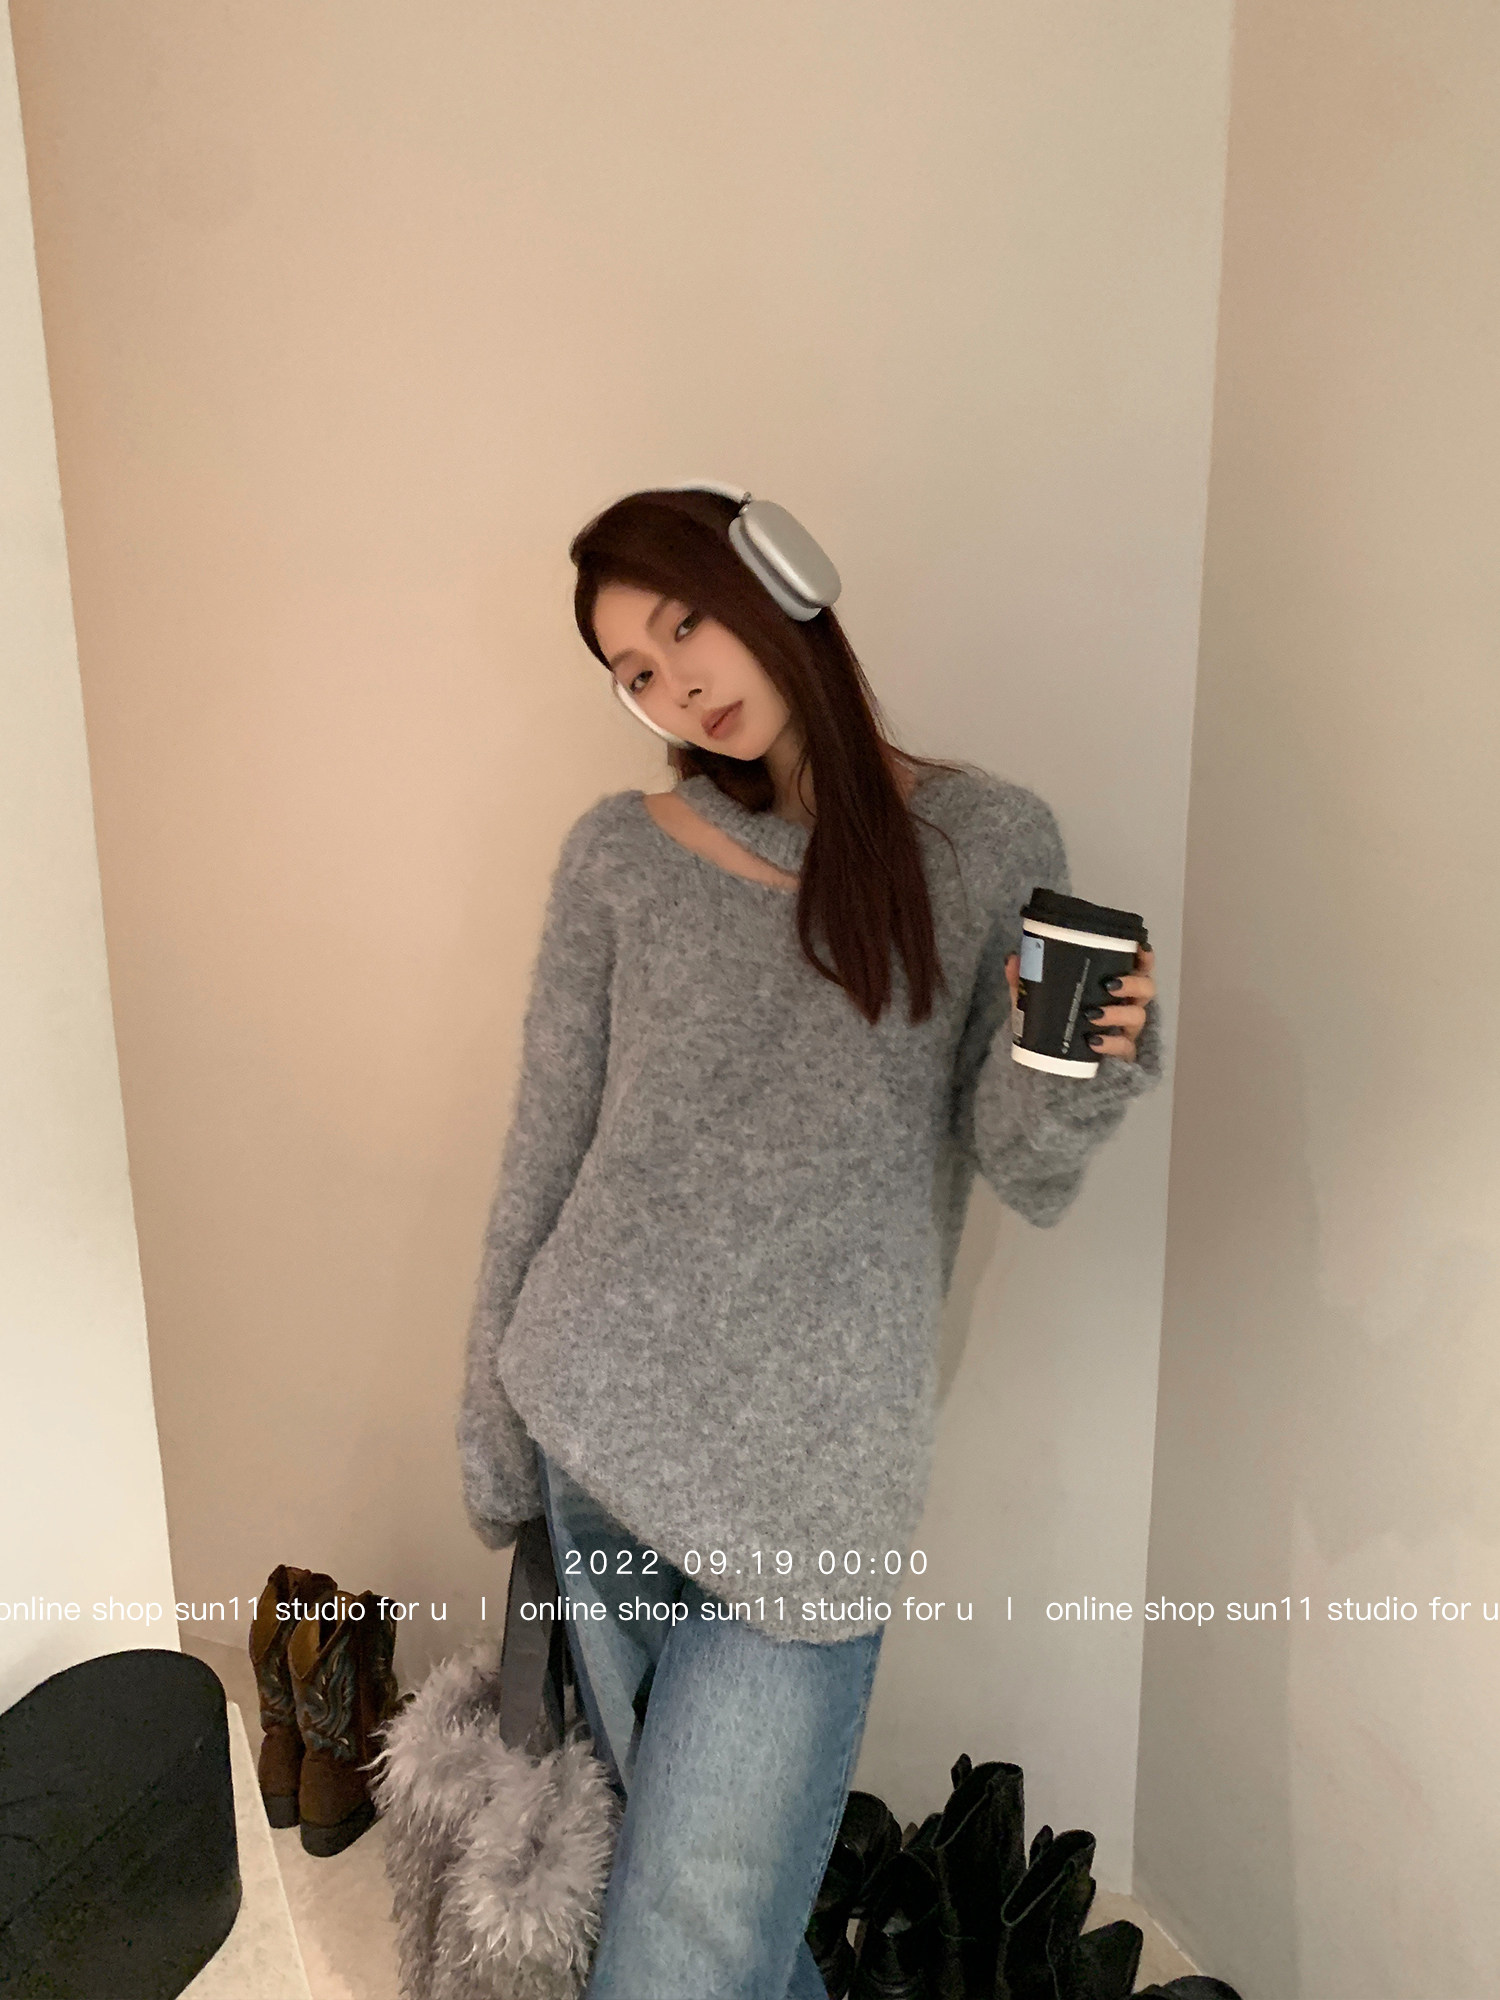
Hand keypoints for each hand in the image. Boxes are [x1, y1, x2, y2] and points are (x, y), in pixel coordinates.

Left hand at [1004, 944, 1156, 1062]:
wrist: (1050, 1065)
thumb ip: (1025, 980)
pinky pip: (1125, 1048)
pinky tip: (1094, 1041)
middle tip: (1109, 984)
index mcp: (1115, 986)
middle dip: (1133, 984)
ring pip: (1138, 1017)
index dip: (1145, 958)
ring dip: (1117, 1013)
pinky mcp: (1121, 1055)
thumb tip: (1013, 959)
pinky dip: (1110, 1043)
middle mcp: (1127, 1005)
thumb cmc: (1055, 1022)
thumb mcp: (1038, 1000)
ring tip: (1092, 1014)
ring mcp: (1126, 1031)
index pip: (1139, 968)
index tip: (1139, 950)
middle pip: (1147, 989)